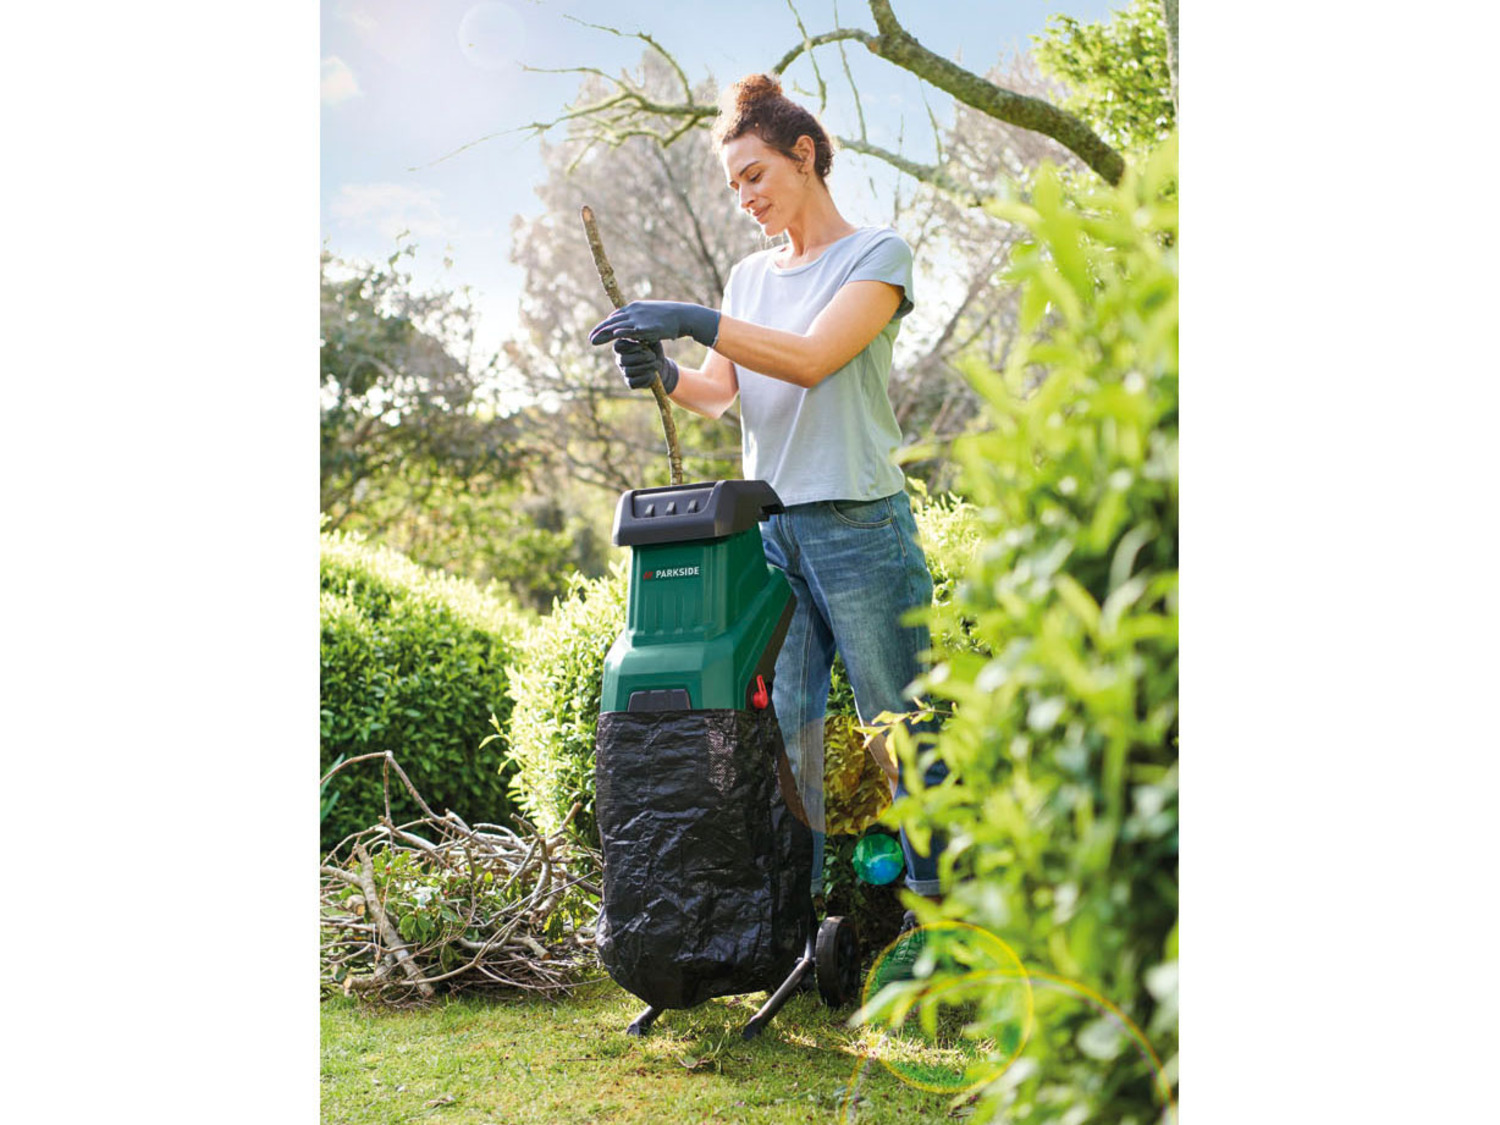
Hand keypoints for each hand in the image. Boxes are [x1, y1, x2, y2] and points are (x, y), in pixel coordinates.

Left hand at [588, 300, 719, 347]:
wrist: (683, 316)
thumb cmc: (669, 319)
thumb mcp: (650, 317)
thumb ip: (640, 321)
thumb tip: (634, 328)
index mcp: (633, 308)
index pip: (614, 317)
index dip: (604, 326)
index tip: (596, 333)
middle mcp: (633, 311)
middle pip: (612, 321)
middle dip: (599, 330)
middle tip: (590, 340)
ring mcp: (639, 318)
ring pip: (617, 325)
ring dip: (604, 333)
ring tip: (593, 341)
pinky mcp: (647, 326)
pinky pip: (631, 330)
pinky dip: (622, 332)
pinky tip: (614, 336)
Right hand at [612, 339, 678, 392]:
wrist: (661, 365)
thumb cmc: (653, 348)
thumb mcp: (651, 338)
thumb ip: (644, 333)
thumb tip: (639, 330)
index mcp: (622, 346)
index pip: (618, 346)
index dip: (630, 347)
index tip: (642, 345)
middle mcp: (620, 359)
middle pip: (623, 360)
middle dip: (640, 358)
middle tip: (653, 356)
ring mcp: (624, 371)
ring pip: (629, 371)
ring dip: (646, 368)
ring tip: (657, 364)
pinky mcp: (630, 382)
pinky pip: (633, 382)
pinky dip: (645, 379)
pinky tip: (654, 375)